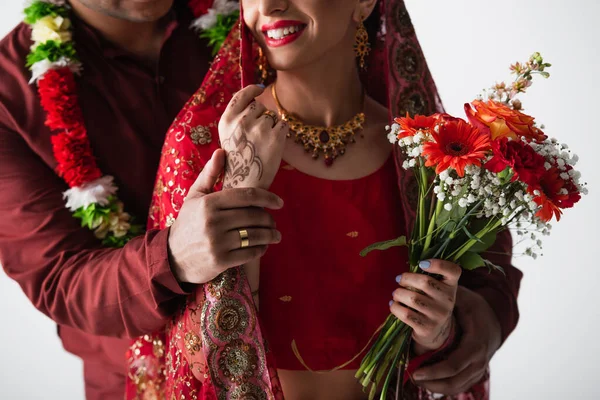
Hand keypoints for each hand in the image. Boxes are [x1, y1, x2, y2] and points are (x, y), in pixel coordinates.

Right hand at [168, 150, 283, 283]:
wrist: (172, 256)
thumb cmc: (188, 222)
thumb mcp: (194, 196)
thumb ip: (209, 174)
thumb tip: (221, 151)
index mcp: (208, 203)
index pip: (247, 196)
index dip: (267, 198)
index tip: (279, 202)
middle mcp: (213, 222)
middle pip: (254, 216)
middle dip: (268, 219)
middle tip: (273, 221)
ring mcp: (217, 242)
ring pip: (255, 235)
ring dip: (270, 235)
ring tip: (275, 234)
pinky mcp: (220, 261)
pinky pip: (250, 253)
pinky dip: (261, 249)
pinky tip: (263, 246)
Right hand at [219, 84, 287, 189]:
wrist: (245, 184)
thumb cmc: (238, 160)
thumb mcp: (229, 136)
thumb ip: (237, 118)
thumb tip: (253, 96)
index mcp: (227, 121)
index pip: (241, 95)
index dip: (252, 90)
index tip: (259, 89)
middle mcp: (242, 122)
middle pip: (259, 105)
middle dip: (263, 116)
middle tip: (259, 135)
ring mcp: (259, 129)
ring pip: (273, 116)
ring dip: (273, 126)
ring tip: (265, 143)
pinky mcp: (275, 137)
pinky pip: (284, 125)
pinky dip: (282, 133)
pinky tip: (274, 145)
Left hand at [391, 259, 460, 353]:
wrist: (436, 332)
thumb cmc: (432, 302)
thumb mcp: (438, 288)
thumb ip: (428, 276)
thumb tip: (403, 275)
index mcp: (451, 285)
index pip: (453, 271)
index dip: (438, 264)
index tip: (421, 263)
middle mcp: (448, 300)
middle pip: (424, 282)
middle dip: (406, 278)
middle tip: (399, 280)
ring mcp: (439, 315)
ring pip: (412, 298)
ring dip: (398, 294)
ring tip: (396, 294)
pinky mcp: (427, 327)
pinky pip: (405, 314)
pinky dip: (395, 307)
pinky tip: (394, 304)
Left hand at [412, 286, 501, 394]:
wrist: (494, 321)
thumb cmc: (476, 308)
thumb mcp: (466, 300)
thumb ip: (449, 295)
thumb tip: (427, 276)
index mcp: (476, 344)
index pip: (454, 364)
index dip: (434, 371)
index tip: (415, 371)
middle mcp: (478, 360)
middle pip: (453, 380)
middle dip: (431, 381)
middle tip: (412, 376)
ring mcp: (477, 369)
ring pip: (455, 386)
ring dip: (433, 386)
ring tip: (414, 380)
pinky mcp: (473, 373)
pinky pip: (457, 386)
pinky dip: (440, 387)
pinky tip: (424, 383)